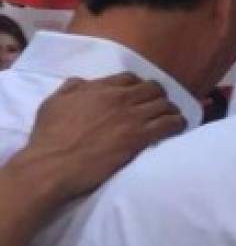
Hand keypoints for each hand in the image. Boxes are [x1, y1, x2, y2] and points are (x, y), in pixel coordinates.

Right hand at [12, 73, 184, 203]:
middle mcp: (120, 99)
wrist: (52, 166)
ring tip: (172, 115)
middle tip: (159, 104)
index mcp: (100, 89)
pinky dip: (176, 123)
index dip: (138, 85)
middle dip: (158, 95)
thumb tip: (82, 81)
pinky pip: (168, 124)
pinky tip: (178, 126)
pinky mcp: (139, 137)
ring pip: (164, 105)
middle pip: (152, 88)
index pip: (129, 78)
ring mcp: (132, 117)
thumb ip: (70, 88)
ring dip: (170, 109)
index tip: (140, 93)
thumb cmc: (48, 138)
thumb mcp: (53, 104)